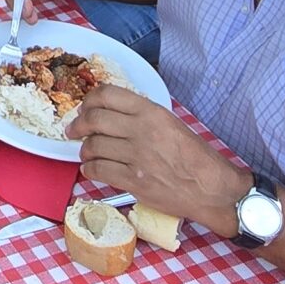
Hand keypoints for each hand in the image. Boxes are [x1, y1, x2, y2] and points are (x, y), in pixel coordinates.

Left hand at [65, 85, 251, 234]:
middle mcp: (141, 131)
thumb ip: (142, 116)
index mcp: (151, 112)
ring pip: (93, 146)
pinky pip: (99, 171)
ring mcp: (136, 157)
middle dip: (78, 124)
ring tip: (86, 152)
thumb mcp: (172, 124)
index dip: (90, 100)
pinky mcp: (133, 181)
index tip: (84, 108)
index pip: (108, 95)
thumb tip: (112, 115)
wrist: (211, 188)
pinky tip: (92, 169)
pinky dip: (90, 169)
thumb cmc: (196, 157)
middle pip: (94, 120)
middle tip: (73, 130)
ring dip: (84, 149)